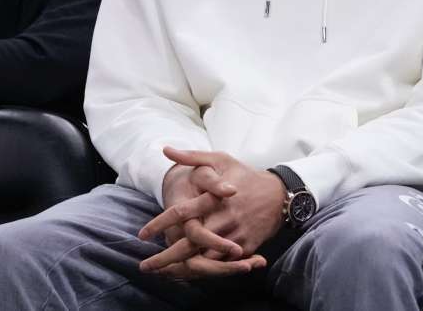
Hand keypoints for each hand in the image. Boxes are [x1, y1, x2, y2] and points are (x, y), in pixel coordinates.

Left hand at [139, 147, 286, 277]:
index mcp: (214, 198)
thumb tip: (165, 149)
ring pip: (205, 258)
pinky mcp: (246, 247)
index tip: (142, 234)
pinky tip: (189, 273)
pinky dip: (206, 269)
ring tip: (163, 273)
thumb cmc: (245, 175)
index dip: (159, 223)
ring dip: (183, 268)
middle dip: (166, 258)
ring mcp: (236, 235)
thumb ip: (192, 157)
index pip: (182, 212)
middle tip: (145, 266)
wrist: (280, 193)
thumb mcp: (220, 160)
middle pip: (190, 243)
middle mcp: (224, 218)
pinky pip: (223, 263)